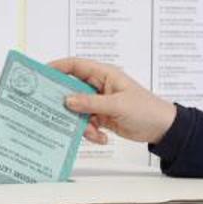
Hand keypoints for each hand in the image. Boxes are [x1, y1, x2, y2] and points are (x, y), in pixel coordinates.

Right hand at [49, 57, 176, 144]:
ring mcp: (99, 103)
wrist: (162, 129)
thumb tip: (67, 100)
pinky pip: (86, 123)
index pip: (76, 66)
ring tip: (93, 132)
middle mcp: (99, 87)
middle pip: (71, 89)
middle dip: (64, 102)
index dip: (57, 67)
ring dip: (81, 123)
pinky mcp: (102, 117)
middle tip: (52, 111)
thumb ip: (91, 103)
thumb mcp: (117, 105)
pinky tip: (102, 137)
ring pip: (78, 110)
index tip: (40, 74)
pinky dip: (91, 132)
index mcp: (105, 75)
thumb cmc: (146, 110)